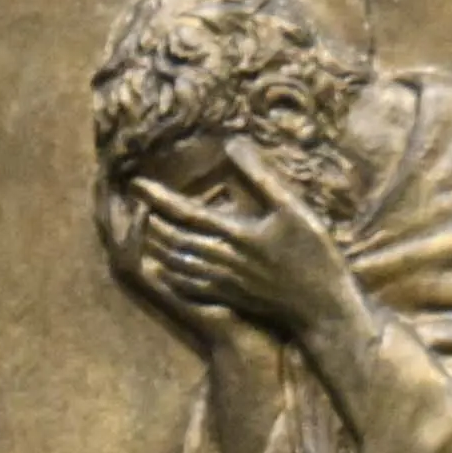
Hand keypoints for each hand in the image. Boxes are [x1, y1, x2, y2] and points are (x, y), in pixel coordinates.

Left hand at [110, 152, 357, 353]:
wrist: (320, 307)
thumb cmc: (313, 254)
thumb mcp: (291, 208)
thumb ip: (260, 177)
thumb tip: (232, 146)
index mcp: (234, 235)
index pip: (185, 213)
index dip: (158, 198)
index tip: (136, 185)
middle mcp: (221, 260)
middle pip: (173, 240)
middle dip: (149, 221)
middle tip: (131, 207)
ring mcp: (222, 282)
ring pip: (176, 263)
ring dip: (156, 246)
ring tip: (143, 230)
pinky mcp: (228, 297)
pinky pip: (188, 286)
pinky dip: (171, 273)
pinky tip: (164, 267)